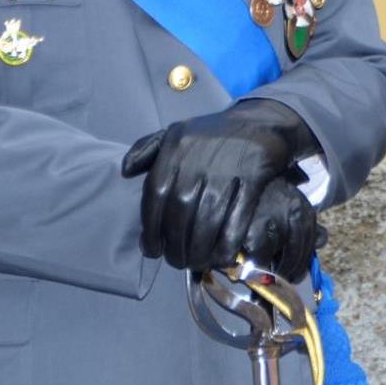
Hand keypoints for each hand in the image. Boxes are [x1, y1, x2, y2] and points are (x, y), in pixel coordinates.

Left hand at [120, 98, 319, 272]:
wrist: (260, 120)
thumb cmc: (213, 134)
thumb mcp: (176, 132)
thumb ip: (147, 148)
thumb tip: (125, 171)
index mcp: (175, 150)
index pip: (154, 196)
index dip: (151, 229)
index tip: (152, 251)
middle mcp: (197, 162)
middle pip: (179, 214)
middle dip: (176, 245)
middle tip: (178, 262)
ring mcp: (226, 171)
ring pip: (207, 220)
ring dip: (200, 249)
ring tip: (197, 263)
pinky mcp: (253, 177)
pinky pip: (237, 218)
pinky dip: (229, 242)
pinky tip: (224, 256)